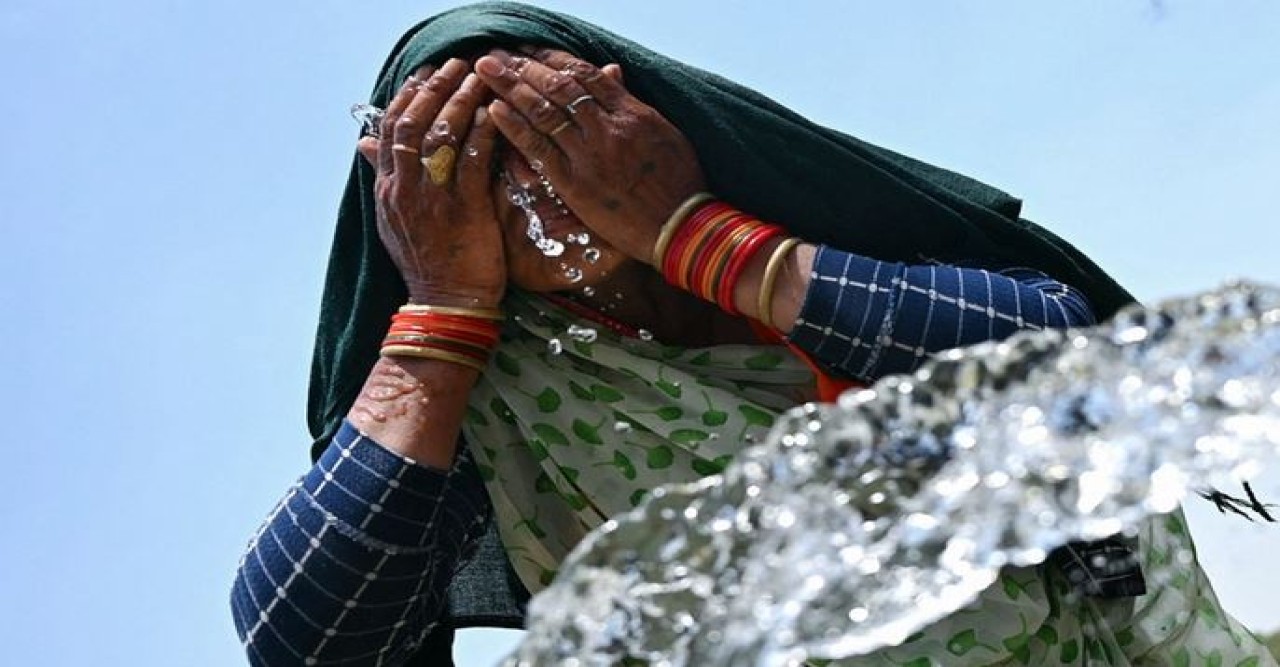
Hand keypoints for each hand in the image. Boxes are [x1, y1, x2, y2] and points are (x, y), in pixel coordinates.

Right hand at [358, 59, 504, 306]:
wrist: (446, 306)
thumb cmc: (429, 263)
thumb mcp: (393, 219)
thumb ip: (384, 177)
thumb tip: (364, 142)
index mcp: (388, 191)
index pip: (390, 131)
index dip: (408, 97)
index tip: (425, 74)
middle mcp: (404, 191)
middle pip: (411, 124)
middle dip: (433, 89)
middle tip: (455, 64)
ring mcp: (432, 200)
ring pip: (439, 136)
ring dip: (459, 100)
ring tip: (477, 77)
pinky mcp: (464, 211)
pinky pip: (470, 161)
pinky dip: (481, 132)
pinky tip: (493, 113)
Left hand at [474, 48, 706, 266]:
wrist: (680, 227)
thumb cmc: (680, 184)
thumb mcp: (665, 134)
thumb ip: (632, 103)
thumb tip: (612, 71)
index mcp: (632, 113)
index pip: (586, 75)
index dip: (554, 59)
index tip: (531, 52)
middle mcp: (608, 127)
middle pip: (558, 86)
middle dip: (525, 66)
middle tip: (498, 55)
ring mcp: (590, 154)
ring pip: (544, 111)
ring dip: (511, 87)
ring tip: (487, 70)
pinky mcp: (575, 182)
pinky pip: (539, 148)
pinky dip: (515, 127)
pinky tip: (495, 110)